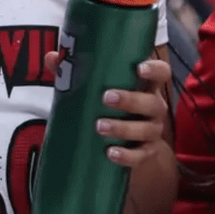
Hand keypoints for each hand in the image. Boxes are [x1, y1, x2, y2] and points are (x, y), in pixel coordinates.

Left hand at [43, 54, 171, 167]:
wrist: (130, 146)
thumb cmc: (112, 107)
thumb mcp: (97, 89)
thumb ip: (76, 72)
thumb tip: (52, 57)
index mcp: (145, 86)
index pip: (162, 72)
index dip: (155, 69)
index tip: (139, 67)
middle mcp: (153, 108)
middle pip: (153, 102)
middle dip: (130, 100)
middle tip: (106, 98)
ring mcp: (152, 131)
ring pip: (147, 129)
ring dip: (123, 128)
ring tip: (100, 126)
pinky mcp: (146, 153)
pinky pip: (141, 155)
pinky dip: (126, 155)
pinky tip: (111, 153)